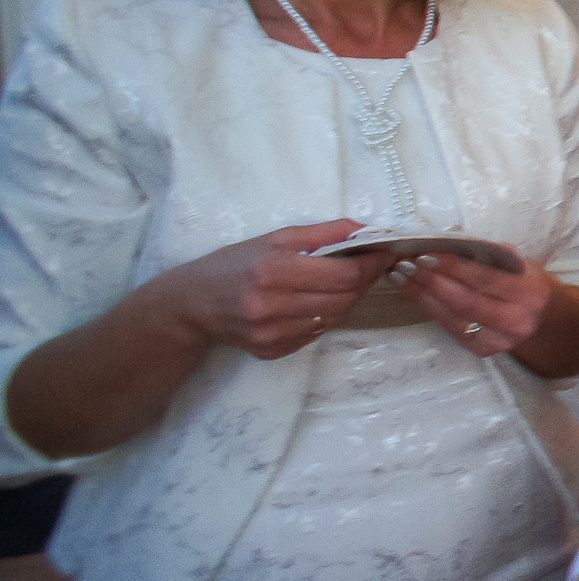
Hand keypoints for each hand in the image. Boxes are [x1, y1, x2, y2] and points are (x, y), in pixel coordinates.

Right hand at [151, 219, 392, 359]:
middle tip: (369, 265)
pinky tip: (314, 302)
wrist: (191, 304)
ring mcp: (272, 334)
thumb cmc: (234, 263)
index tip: (384, 252)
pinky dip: (326, 315)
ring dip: (348, 299)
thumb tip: (367, 229)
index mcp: (274, 271)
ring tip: (340, 282)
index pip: (345, 275)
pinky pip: (317, 332)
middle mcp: (272, 306)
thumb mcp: (274, 238)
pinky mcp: (272, 351)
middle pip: (345, 298)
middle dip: (364, 280)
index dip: (372, 264)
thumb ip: (323, 233)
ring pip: (336, 317)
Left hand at [390, 248, 550, 356]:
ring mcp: (499, 340)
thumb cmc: (524, 281)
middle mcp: (517, 321)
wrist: (541, 316)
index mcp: (529, 293)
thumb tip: (450, 243)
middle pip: (465, 301)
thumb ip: (491, 255)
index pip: (485, 279)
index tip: (426, 254)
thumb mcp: (518, 262)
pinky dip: (430, 308)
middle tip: (407, 264)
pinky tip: (416, 292)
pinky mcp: (483, 350)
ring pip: (453, 317)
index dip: (454, 267)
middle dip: (432, 281)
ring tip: (403, 276)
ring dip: (423, 295)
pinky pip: (450, 328)